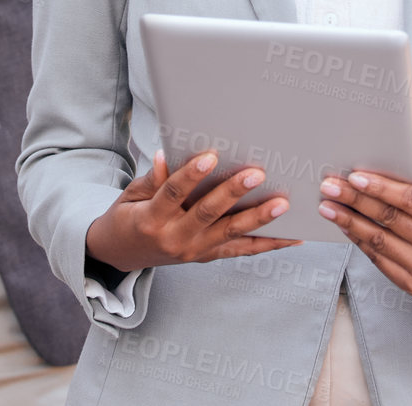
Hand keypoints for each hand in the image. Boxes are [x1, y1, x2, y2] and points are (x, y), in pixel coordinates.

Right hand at [85, 150, 299, 273]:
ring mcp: (193, 251)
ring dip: (258, 219)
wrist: (120, 254)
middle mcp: (175, 239)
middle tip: (256, 174)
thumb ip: (153, 179)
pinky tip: (291, 236)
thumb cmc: (127, 216)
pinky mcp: (206, 256)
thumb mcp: (132, 195)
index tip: (210, 156)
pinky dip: (266, 244)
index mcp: (152, 219)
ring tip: (282, 204)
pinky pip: (240, 250)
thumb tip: (165, 155)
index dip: (190, 175)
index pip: (173, 194)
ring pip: (230, 233)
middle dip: (233, 193)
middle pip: (208, 213)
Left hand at [318, 152, 411, 293]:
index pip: (411, 201)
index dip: (381, 188)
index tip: (354, 176)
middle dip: (355, 201)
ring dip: (349, 222)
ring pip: (379, 241)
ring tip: (327, 207)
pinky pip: (378, 260)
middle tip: (330, 187)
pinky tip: (344, 226)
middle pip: (389, 220)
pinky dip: (358, 241)